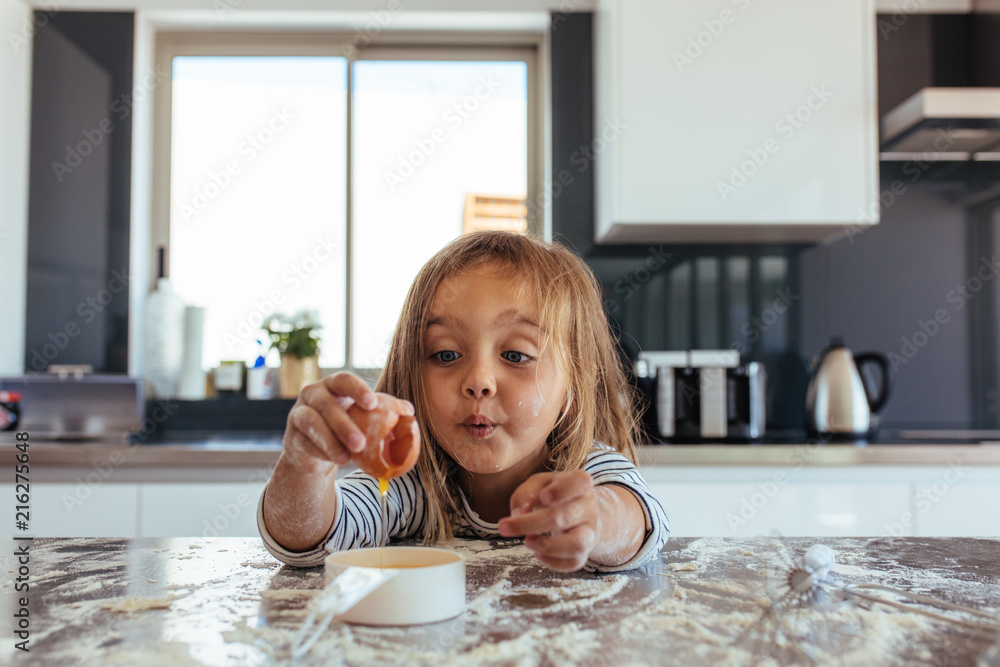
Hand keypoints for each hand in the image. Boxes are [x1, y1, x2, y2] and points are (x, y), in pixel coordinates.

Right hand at [281, 372, 414, 475]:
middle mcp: (312, 395)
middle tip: (361, 443)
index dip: (357, 389)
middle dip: (343, 424)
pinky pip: (304, 445)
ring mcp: (298, 415)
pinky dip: (320, 455)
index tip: (372, 404)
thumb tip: (409, 411)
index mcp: (332, 385)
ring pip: (311, 425)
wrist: (315, 449)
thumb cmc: (344, 426)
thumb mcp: (362, 417)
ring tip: (347, 458)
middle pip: (325, 405)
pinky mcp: (291, 438)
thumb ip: (385, 411)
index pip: (343, 380)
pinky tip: (334, 463)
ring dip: (330, 443)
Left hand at [497, 470, 598, 571]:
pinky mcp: (585, 552)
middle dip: (530, 524)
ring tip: (527, 541)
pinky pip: (573, 562)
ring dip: (547, 546)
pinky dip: (552, 561)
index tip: (543, 497)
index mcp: (580, 484)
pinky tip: (538, 552)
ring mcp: (590, 531)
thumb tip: (517, 514)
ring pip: (576, 544)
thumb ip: (526, 493)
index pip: (580, 482)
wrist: (581, 512)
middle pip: (563, 517)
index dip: (561, 491)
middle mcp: (588, 507)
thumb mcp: (540, 484)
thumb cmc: (555, 495)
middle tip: (504, 527)